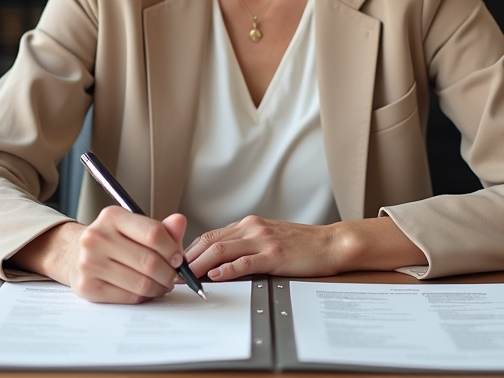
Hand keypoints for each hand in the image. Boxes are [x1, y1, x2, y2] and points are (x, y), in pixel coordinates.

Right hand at [19, 208, 188, 303]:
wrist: (73, 254)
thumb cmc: (111, 240)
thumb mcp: (133, 227)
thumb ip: (160, 227)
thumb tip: (180, 222)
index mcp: (111, 216)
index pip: (153, 233)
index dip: (172, 248)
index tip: (178, 258)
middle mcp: (97, 237)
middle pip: (149, 261)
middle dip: (169, 273)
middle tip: (175, 276)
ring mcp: (89, 263)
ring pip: (141, 282)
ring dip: (160, 287)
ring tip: (163, 284)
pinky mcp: (88, 287)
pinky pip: (129, 297)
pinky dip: (145, 296)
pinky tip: (147, 291)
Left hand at [185, 215, 344, 281]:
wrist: (330, 243)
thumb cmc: (301, 245)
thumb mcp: (268, 239)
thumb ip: (245, 245)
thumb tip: (218, 262)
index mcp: (248, 224)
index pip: (210, 235)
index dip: (190, 250)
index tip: (177, 265)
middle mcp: (252, 228)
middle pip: (210, 241)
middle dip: (188, 259)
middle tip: (173, 275)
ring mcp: (263, 240)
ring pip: (221, 249)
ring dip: (200, 265)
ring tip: (187, 278)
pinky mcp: (274, 254)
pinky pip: (245, 261)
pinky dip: (227, 270)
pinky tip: (216, 277)